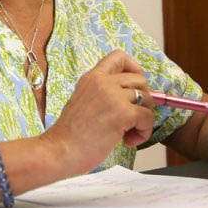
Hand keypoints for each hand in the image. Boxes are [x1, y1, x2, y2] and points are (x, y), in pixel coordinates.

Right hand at [42, 50, 156, 172]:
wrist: (59, 151)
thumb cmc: (69, 135)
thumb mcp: (82, 101)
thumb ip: (102, 94)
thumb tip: (128, 99)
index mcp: (92, 78)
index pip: (119, 56)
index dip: (134, 68)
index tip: (133, 87)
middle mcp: (103, 82)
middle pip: (139, 79)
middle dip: (143, 99)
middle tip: (133, 117)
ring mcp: (113, 96)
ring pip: (147, 98)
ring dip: (144, 118)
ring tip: (129, 133)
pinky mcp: (122, 114)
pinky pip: (148, 117)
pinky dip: (144, 131)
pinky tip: (128, 141)